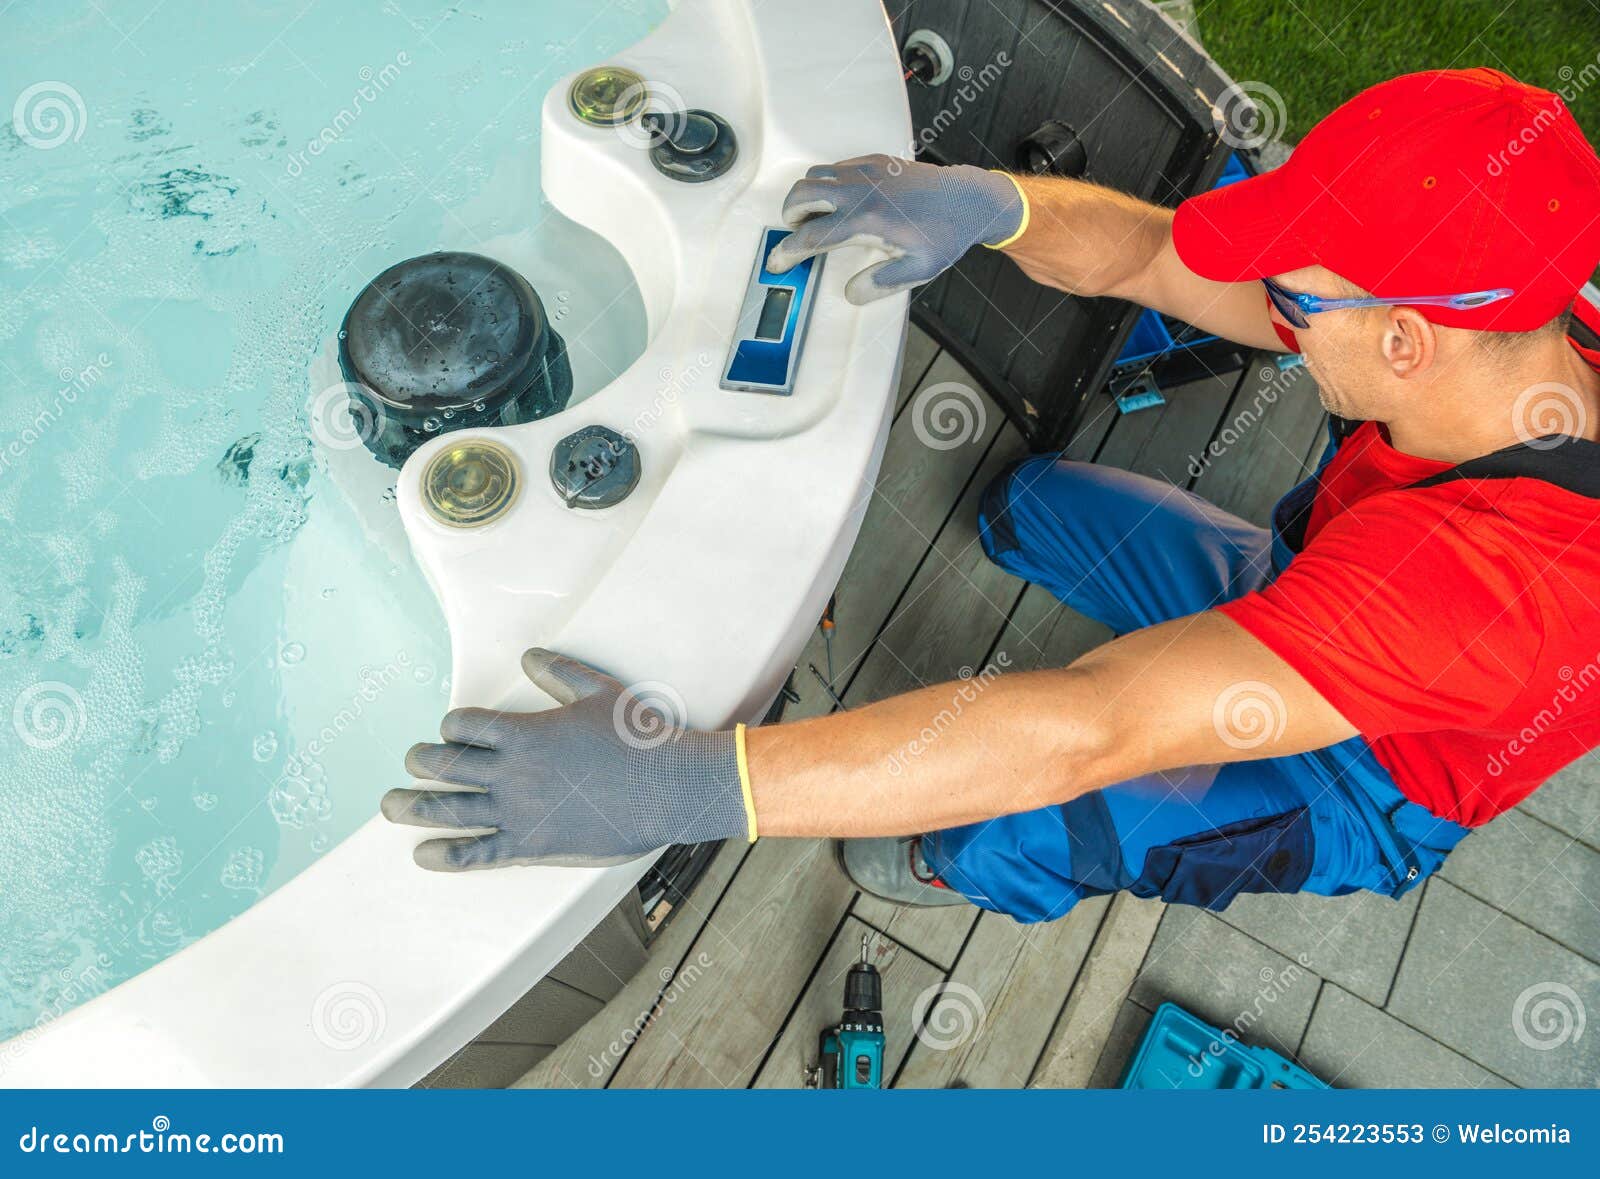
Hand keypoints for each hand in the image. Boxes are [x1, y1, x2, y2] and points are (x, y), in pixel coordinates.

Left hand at [382, 649, 753, 870]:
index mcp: (525, 732)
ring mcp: (517, 811)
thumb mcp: (599, 691)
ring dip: (411, 807)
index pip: (463, 725)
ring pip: (446, 809)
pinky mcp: (530, 845)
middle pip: (442, 765)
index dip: (450, 727)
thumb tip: (528, 656)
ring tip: (390, 805)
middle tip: (410, 765)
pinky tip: (423, 855)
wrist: (670, 788)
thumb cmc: (639, 738)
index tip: (450, 732)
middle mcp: (511, 771)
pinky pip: (475, 853)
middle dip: (419, 763)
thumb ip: (558, 672)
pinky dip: (444, 855)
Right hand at [766, 154, 1026, 304]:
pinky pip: (836, 166)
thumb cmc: (946, 234)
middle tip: (796, 233)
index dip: (787, 252)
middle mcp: (861, 192)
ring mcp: (866, 171)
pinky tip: (841, 200)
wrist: (967, 199)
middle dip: (790, 215)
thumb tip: (851, 293)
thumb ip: (880, 284)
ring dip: (806, 196)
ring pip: (815, 175)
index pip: (812, 237)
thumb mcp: (917, 270)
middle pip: (802, 195)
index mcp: (866, 221)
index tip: (777, 262)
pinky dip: (827, 182)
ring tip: (816, 216)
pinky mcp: (874, 160)